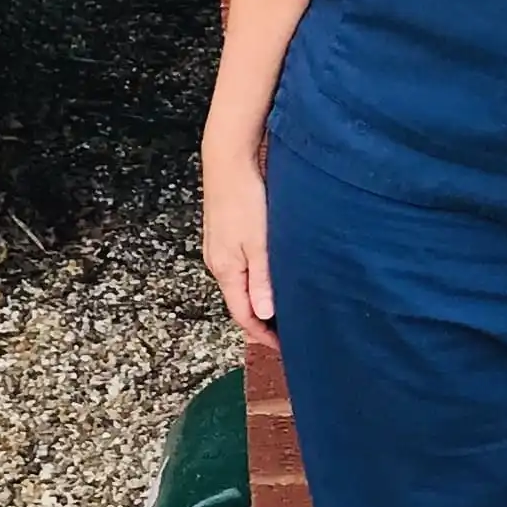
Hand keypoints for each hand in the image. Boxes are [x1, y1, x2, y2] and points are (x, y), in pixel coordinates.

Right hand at [202, 136, 274, 338]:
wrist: (229, 160)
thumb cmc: (245, 198)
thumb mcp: (259, 243)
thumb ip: (262, 280)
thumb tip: (263, 315)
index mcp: (225, 270)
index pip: (242, 315)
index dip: (262, 335)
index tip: (282, 347)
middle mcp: (218, 263)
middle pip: (240, 302)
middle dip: (261, 320)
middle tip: (287, 331)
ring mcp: (220, 249)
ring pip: (241, 284)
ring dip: (259, 298)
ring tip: (283, 308)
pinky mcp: (226, 234)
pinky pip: (241, 267)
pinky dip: (256, 279)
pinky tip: (271, 275)